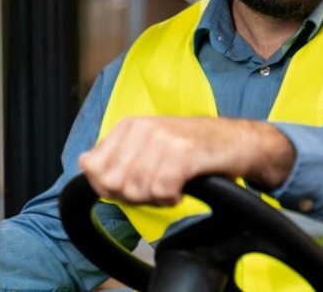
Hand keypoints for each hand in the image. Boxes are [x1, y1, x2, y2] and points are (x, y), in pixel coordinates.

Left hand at [78, 117, 295, 205]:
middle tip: (157, 187)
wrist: (239, 141)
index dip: (111, 188)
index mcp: (130, 125)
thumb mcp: (149, 144)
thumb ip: (116, 154)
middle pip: (114, 183)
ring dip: (156, 197)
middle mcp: (144, 128)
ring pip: (137, 190)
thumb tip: (83, 163)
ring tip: (173, 185)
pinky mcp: (184, 154)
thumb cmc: (195, 147)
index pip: (94, 168)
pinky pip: (161, 191)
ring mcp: (164, 139)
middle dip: (133, 195)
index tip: (136, 184)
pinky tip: (182, 188)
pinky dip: (172, 197)